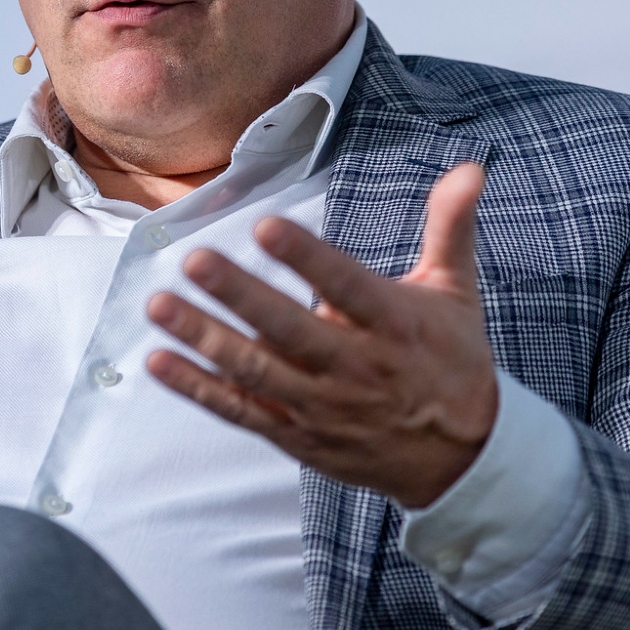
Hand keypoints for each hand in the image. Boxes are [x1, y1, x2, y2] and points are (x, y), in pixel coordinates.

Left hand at [144, 162, 496, 508]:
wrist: (463, 461)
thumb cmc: (453, 360)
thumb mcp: (457, 291)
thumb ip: (451, 226)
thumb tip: (470, 167)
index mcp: (395, 324)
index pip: (346, 285)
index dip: (306, 258)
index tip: (266, 225)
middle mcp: (356, 367)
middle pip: (290, 330)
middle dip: (239, 295)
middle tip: (194, 260)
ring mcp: (323, 406)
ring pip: (257, 371)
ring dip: (204, 338)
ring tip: (158, 305)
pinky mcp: (299, 435)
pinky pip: (242, 411)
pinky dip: (199, 389)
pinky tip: (159, 361)